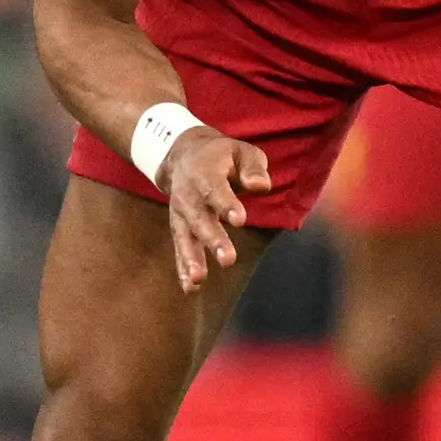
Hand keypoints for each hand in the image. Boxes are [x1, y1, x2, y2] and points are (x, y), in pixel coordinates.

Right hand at [157, 124, 274, 289]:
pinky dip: (183, 268)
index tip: (239, 220)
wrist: (183, 156)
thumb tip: (261, 187)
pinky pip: (180, 248)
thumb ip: (253, 168)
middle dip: (212, 239)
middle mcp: (188, 196)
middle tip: (227, 259)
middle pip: (200, 218)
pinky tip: (190, 289)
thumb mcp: (242, 151)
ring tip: (198, 280)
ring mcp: (181, 214)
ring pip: (185, 237)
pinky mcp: (179, 228)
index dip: (226, 204)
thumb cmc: (222, 157)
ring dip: (191, 259)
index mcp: (205, 173)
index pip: (215, 190)